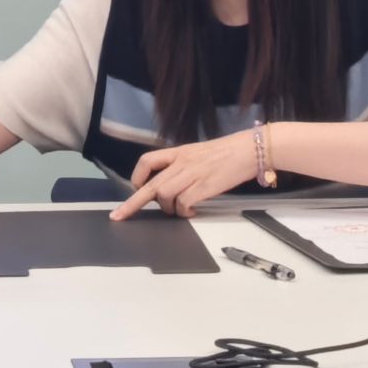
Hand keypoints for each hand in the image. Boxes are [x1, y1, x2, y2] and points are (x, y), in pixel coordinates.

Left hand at [110, 132, 257, 220]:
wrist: (248, 150)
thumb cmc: (227, 153)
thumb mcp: (199, 154)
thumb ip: (183, 166)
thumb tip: (170, 186)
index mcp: (179, 152)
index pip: (148, 161)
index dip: (137, 176)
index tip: (133, 188)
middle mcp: (181, 163)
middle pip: (150, 185)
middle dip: (132, 204)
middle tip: (118, 217)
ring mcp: (191, 174)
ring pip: (164, 195)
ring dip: (168, 209)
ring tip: (180, 210)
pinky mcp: (203, 187)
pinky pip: (182, 204)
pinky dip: (183, 212)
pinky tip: (192, 211)